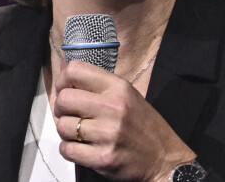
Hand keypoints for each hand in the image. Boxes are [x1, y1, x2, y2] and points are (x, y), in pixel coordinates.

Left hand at [54, 60, 195, 180]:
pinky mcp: (103, 158)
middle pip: (64, 98)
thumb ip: (96, 81)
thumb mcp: (126, 93)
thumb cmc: (142, 123)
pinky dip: (68, 149)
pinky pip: (67, 150)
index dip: (63, 79)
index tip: (64, 88)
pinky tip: (79, 147)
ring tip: (76, 132)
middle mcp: (112, 107)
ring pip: (63, 126)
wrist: (164, 158)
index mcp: (118, 87)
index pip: (76, 71)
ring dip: (64, 130)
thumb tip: (63, 66)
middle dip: (60, 107)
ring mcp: (107, 134)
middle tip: (68, 113)